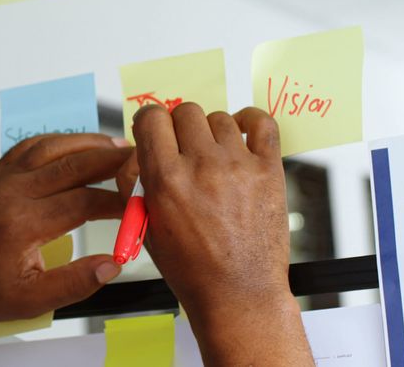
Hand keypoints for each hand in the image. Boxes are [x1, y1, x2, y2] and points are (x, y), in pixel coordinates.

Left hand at [0, 134, 130, 321]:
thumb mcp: (29, 301)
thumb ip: (74, 283)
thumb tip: (112, 264)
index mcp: (23, 225)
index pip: (84, 202)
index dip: (117, 202)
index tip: (138, 206)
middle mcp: (13, 193)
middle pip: (73, 164)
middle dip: (111, 161)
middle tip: (139, 161)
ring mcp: (2, 177)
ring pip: (52, 147)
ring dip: (87, 144)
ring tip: (117, 148)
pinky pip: (31, 145)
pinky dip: (58, 141)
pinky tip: (78, 145)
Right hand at [119, 104, 293, 324]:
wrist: (238, 293)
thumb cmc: (192, 267)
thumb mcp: (146, 225)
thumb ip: (135, 182)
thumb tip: (139, 149)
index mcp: (166, 179)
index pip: (152, 118)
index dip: (150, 121)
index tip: (154, 130)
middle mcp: (202, 166)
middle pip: (185, 111)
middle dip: (178, 127)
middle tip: (182, 148)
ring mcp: (238, 165)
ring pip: (219, 117)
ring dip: (211, 132)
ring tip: (213, 156)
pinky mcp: (268, 170)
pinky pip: (262, 123)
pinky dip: (250, 120)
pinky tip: (241, 132)